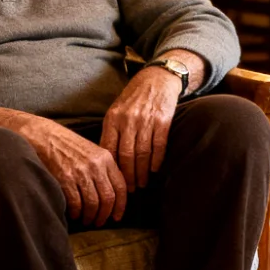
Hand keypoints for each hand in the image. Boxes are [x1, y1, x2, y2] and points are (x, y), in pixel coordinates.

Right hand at [17, 116, 128, 226]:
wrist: (44, 136)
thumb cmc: (68, 146)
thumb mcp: (92, 152)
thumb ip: (104, 170)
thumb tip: (112, 196)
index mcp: (106, 158)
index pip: (120, 187)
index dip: (120, 206)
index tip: (116, 217)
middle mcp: (96, 165)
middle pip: (108, 198)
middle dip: (105, 215)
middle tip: (99, 222)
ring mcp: (80, 172)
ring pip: (93, 203)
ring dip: (90, 216)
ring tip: (86, 220)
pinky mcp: (65, 178)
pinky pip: (76, 202)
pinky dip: (76, 212)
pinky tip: (74, 214)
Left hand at [101, 67, 181, 190]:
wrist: (157, 80)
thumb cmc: (134, 98)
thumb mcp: (116, 111)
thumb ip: (111, 132)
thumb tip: (106, 159)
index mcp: (113, 119)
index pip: (109, 149)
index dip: (112, 169)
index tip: (114, 183)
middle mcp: (128, 120)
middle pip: (126, 155)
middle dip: (128, 176)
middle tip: (130, 190)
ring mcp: (146, 120)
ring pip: (142, 153)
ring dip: (142, 172)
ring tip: (143, 184)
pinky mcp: (163, 120)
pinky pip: (159, 145)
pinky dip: (156, 160)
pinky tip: (154, 170)